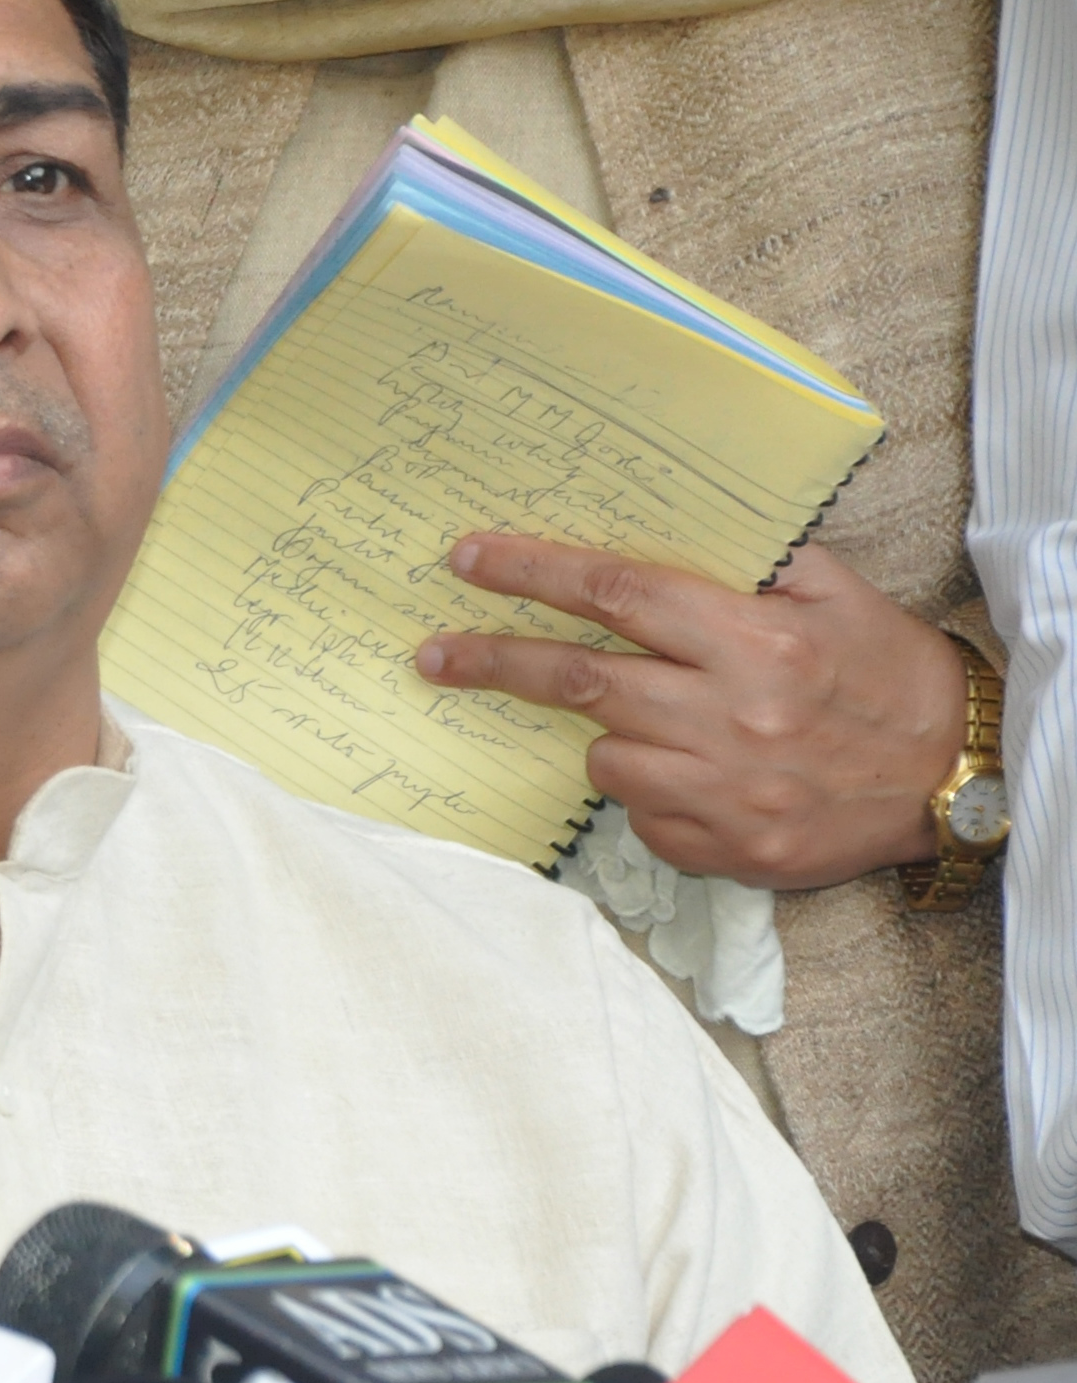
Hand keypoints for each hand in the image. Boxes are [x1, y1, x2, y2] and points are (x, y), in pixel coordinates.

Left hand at [412, 536, 966, 888]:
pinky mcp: (726, 850)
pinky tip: (700, 780)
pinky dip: (650, 794)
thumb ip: (750, 565)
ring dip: (607, 736)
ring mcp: (726, 791)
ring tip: (661, 726)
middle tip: (433, 656)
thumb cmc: (885, 675)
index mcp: (756, 641)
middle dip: (494, 663)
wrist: (950, 777)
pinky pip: (640, 817)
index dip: (534, 573)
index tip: (468, 560)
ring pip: (603, 757)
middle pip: (580, 680)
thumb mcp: (834, 595)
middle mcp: (732, 715)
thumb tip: (654, 532)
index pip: (619, 593)